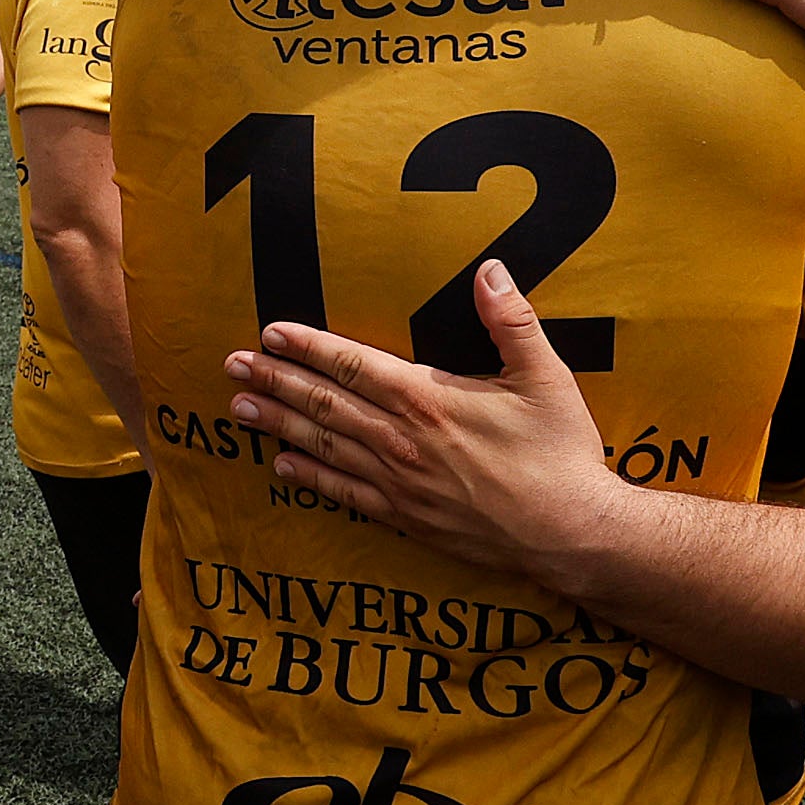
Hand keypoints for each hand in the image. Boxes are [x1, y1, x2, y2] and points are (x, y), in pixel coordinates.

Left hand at [220, 264, 622, 576]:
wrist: (572, 534)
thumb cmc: (561, 454)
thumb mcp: (546, 376)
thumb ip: (512, 321)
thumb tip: (489, 269)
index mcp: (429, 399)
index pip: (352, 364)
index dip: (307, 346)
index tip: (270, 333)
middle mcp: (402, 440)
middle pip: (324, 403)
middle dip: (275, 380)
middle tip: (232, 366)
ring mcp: (399, 483)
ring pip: (324, 446)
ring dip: (280, 423)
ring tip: (240, 408)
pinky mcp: (406, 518)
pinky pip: (344, 493)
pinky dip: (310, 477)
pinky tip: (282, 465)